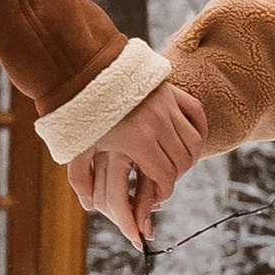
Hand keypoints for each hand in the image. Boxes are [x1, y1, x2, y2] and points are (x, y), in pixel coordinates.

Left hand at [67, 77, 207, 246]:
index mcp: (138, 140)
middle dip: (173, 178)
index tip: (153, 198)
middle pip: (182, 162)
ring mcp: (167, 104)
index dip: (162, 192)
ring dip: (187, 158)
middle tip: (161, 183)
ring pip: (193, 141)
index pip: (165, 176)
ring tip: (174, 165)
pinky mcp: (171, 91)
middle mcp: (158, 122)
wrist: (83, 68)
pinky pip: (197, 114)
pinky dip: (198, 130)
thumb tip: (89, 206)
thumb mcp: (76, 147)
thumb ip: (80, 179)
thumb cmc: (78, 111)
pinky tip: (189, 141)